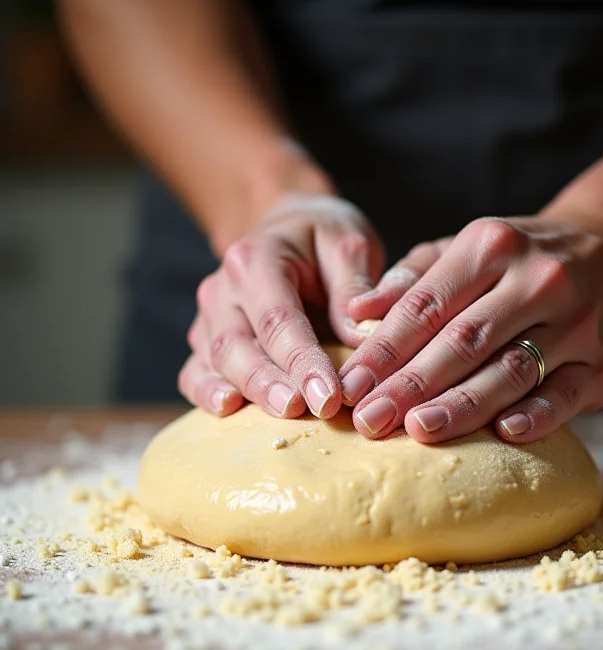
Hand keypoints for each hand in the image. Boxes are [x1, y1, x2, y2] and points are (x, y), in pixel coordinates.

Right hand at [179, 193, 384, 417]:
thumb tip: (361, 337)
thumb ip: (355, 287)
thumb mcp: (349, 245)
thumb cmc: (322, 241)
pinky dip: (207, 395)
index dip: (302, 360)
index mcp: (256, 259)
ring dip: (247, 394)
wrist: (289, 231)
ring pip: (214, 362)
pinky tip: (230, 411)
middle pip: (236, 345)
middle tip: (302, 411)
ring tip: (280, 418)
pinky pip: (194, 372)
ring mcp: (208, 316)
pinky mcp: (204, 341)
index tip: (330, 396)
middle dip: (269, 384)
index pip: (278, 318)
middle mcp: (223, 288)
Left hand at [339, 208, 602, 443]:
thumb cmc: (524, 259)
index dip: (384, 349)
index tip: (350, 385)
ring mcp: (576, 321)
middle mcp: (537, 279)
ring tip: (417, 429)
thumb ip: (415, 277)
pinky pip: (567, 392)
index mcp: (491, 246)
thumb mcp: (471, 248)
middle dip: (410, 383)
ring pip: (510, 369)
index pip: (426, 305)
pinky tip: (503, 434)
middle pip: (463, 340)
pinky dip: (537, 414)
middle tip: (369, 420)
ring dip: (462, 404)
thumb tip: (356, 311)